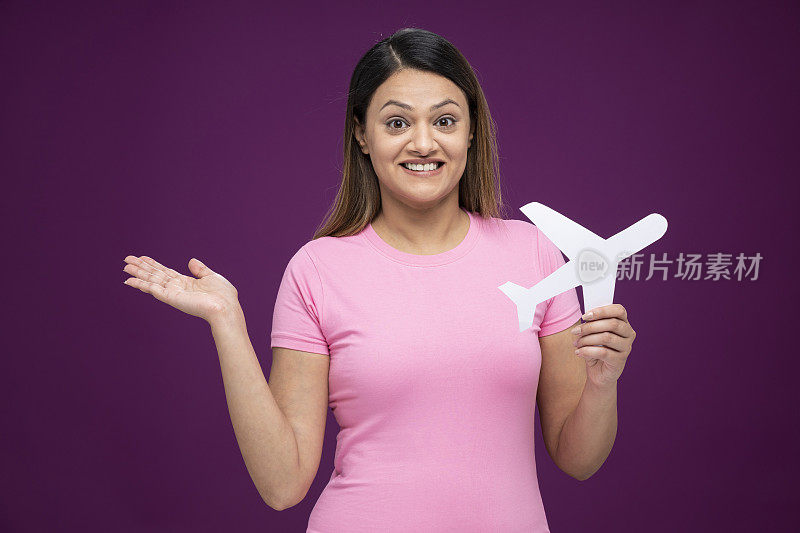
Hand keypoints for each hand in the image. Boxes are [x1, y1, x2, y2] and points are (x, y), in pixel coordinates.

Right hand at [123, 256, 240, 323]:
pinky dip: (140, 284)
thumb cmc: (223, 295)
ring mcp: (173, 293)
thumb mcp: (211, 276)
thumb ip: (200, 269)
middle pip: (155, 275)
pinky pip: (153, 289)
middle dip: (141, 267)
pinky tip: (130, 281)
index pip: (165, 271)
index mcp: (186, 282)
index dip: (153, 264)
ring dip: (138, 274)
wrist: (226, 307)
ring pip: (151, 280)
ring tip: (125, 267)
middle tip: (126, 260)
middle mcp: (177, 288)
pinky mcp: (171, 297)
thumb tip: (191, 261)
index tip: (141, 258)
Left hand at [571, 304, 635, 388]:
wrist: (599, 373)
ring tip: (577, 343)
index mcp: (624, 323)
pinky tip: (579, 352)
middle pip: (612, 324)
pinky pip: (603, 352)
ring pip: (606, 337)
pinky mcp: (620, 360)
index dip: (601, 311)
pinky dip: (587, 351)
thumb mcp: (593, 334)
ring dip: (587, 339)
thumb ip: (593, 324)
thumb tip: (585, 319)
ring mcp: (626, 348)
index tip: (584, 316)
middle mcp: (629, 334)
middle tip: (575, 331)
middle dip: (590, 326)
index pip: (619, 310)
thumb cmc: (596, 349)